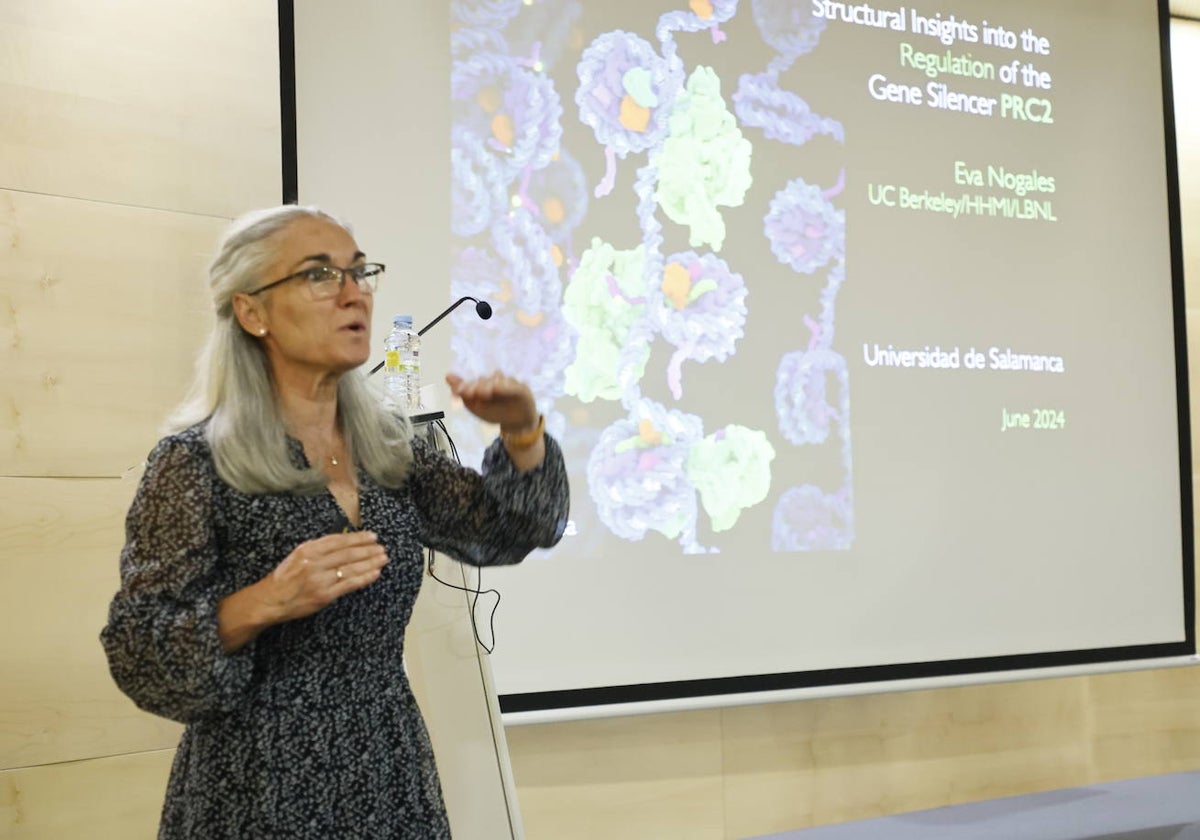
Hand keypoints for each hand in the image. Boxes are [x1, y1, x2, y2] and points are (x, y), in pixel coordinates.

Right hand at [259, 531, 388, 622]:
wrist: (270, 600)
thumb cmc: (283, 579)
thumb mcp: (297, 556)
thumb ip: (318, 550)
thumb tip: (344, 543)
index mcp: (307, 550)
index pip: (339, 540)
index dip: (358, 537)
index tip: (371, 536)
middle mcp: (314, 562)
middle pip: (348, 553)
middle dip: (368, 550)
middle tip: (381, 547)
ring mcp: (320, 579)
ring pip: (351, 568)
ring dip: (370, 562)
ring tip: (383, 558)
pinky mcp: (324, 595)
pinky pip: (349, 584)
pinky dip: (363, 578)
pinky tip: (374, 573)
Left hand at [446, 371, 538, 432]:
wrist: (516, 424)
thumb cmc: (495, 414)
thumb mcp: (476, 408)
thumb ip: (463, 394)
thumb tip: (447, 376)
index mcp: (482, 385)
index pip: (472, 382)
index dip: (465, 385)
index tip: (459, 392)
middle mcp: (495, 381)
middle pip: (483, 380)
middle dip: (476, 387)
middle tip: (470, 394)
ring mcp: (508, 383)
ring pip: (497, 379)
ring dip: (489, 384)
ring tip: (484, 393)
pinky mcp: (521, 388)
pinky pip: (513, 385)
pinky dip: (505, 386)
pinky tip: (498, 389)